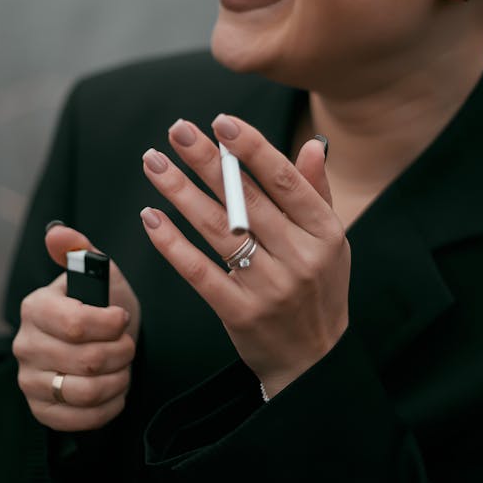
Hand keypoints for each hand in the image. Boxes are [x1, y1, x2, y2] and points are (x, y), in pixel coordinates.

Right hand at [13, 225, 140, 431]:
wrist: (100, 343)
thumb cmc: (101, 305)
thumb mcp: (99, 273)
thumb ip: (80, 250)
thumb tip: (56, 232)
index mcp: (35, 307)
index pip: (75, 324)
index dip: (110, 325)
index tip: (122, 319)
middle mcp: (24, 345)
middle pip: (86, 361)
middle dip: (121, 354)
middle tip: (129, 346)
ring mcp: (28, 380)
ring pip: (85, 392)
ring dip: (117, 380)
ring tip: (124, 367)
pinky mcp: (40, 410)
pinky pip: (79, 420)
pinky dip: (108, 407)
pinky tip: (114, 390)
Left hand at [140, 116, 349, 397]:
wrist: (314, 361)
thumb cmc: (319, 289)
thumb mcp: (331, 241)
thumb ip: (316, 192)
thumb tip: (312, 143)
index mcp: (325, 232)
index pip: (284, 180)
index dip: (251, 147)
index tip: (220, 120)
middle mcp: (301, 257)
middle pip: (245, 199)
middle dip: (206, 160)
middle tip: (176, 129)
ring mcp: (270, 288)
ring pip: (218, 229)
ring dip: (180, 192)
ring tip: (153, 162)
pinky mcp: (241, 314)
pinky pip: (200, 272)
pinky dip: (173, 244)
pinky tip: (151, 217)